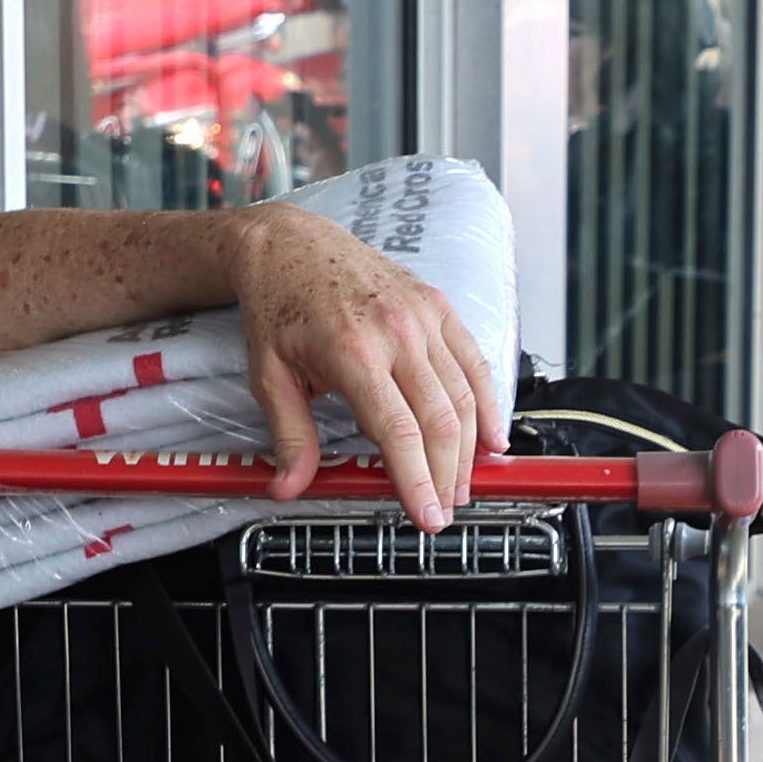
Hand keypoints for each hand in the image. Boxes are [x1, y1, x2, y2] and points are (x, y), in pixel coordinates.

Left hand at [226, 204, 492, 526]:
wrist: (291, 244)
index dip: (418, 480)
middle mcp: (395, 331)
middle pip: (440, 419)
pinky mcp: (437, 305)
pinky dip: (490, 403)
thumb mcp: (269, 375)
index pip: (398, 430)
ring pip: (464, 395)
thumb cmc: (278, 307)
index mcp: (352, 350)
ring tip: (461, 487)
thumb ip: (288, 435)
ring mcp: (422, 315)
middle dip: (447, 475)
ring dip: (469, 449)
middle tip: (443, 511)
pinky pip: (474, 361)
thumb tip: (288, 488)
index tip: (427, 517)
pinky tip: (493, 438)